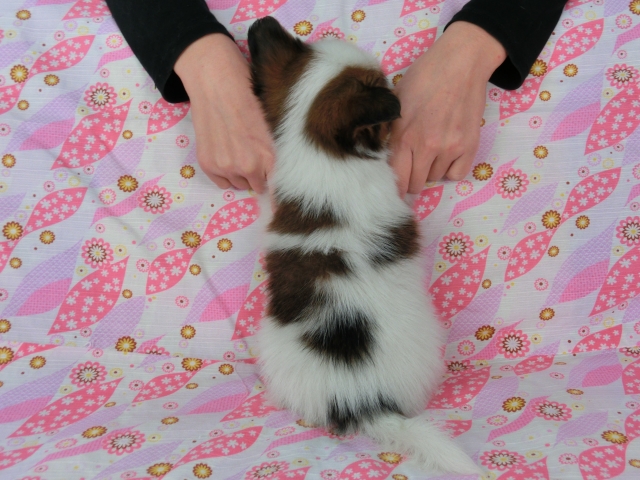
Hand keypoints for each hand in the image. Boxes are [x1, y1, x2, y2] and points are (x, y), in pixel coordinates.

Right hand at [175, 34, 274, 192]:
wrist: (216, 79)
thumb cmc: (250, 94)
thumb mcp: (275, 123)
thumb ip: (280, 150)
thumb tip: (284, 171)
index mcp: (270, 155)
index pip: (278, 190)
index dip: (279, 192)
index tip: (280, 196)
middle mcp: (249, 166)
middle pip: (259, 187)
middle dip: (260, 175)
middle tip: (255, 153)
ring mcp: (226, 166)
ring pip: (240, 184)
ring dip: (242, 174)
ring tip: (239, 148)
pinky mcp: (208, 164)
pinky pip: (222, 182)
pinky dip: (225, 173)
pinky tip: (226, 151)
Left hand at [389, 21, 506, 194]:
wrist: (461, 62)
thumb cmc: (424, 77)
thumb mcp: (396, 102)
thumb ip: (389, 130)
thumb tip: (382, 156)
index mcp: (403, 136)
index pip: (397, 179)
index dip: (395, 186)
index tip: (396, 185)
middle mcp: (426, 146)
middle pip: (416, 184)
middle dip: (412, 179)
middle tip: (414, 165)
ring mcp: (450, 148)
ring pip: (435, 178)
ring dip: (431, 169)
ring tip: (432, 149)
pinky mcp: (469, 146)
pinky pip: (457, 174)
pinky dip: (451, 169)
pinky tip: (448, 154)